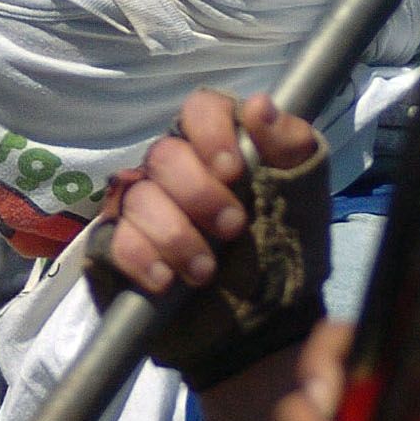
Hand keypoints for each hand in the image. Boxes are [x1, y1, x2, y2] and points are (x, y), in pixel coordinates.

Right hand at [103, 90, 317, 292]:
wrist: (267, 315)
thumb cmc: (286, 245)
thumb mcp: (303, 193)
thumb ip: (289, 146)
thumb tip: (258, 105)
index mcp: (218, 144)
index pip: (200, 109)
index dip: (210, 132)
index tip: (233, 170)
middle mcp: (176, 167)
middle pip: (164, 155)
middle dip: (198, 193)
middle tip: (232, 227)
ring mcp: (144, 205)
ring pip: (138, 198)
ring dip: (175, 235)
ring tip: (206, 270)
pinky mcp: (123, 244)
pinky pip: (115, 239)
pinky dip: (141, 258)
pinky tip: (166, 280)